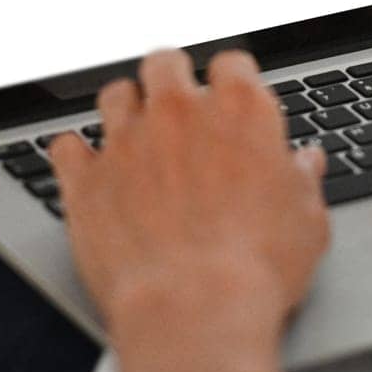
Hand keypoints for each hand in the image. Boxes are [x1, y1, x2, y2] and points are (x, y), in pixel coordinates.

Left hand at [50, 49, 328, 371]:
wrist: (195, 310)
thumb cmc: (258, 267)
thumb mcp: (306, 220)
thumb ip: (302, 180)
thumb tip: (305, 164)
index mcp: (240, 110)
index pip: (232, 63)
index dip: (232, 80)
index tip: (232, 100)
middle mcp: (179, 113)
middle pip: (165, 62)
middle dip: (171, 77)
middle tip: (178, 105)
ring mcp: (127, 142)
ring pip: (115, 94)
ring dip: (124, 109)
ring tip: (134, 134)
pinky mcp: (86, 180)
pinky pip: (66, 146)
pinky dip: (75, 154)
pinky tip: (86, 167)